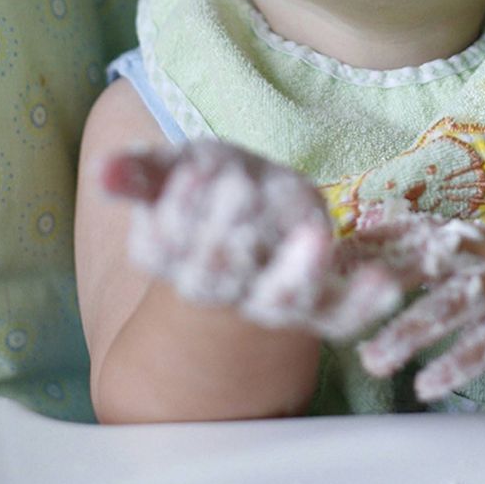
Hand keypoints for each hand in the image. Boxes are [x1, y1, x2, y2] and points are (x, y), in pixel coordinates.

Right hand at [103, 140, 400, 340]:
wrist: (255, 207)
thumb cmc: (209, 183)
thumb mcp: (175, 167)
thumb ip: (142, 173)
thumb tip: (101, 170)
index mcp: (175, 256)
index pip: (166, 246)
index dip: (179, 210)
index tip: (195, 168)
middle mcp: (220, 287)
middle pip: (217, 276)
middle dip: (227, 234)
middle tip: (241, 187)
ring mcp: (269, 298)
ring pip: (278, 302)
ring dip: (295, 273)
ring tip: (315, 237)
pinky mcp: (317, 303)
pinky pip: (338, 316)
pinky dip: (360, 305)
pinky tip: (384, 284)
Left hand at [353, 213, 484, 401]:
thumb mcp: (463, 268)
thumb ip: (419, 255)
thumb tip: (358, 240)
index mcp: (468, 236)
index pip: (415, 231)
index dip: (373, 244)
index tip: (332, 263)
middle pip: (432, 260)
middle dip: (386, 284)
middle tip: (343, 314)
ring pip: (455, 304)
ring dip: (411, 332)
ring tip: (375, 361)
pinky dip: (454, 364)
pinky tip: (426, 385)